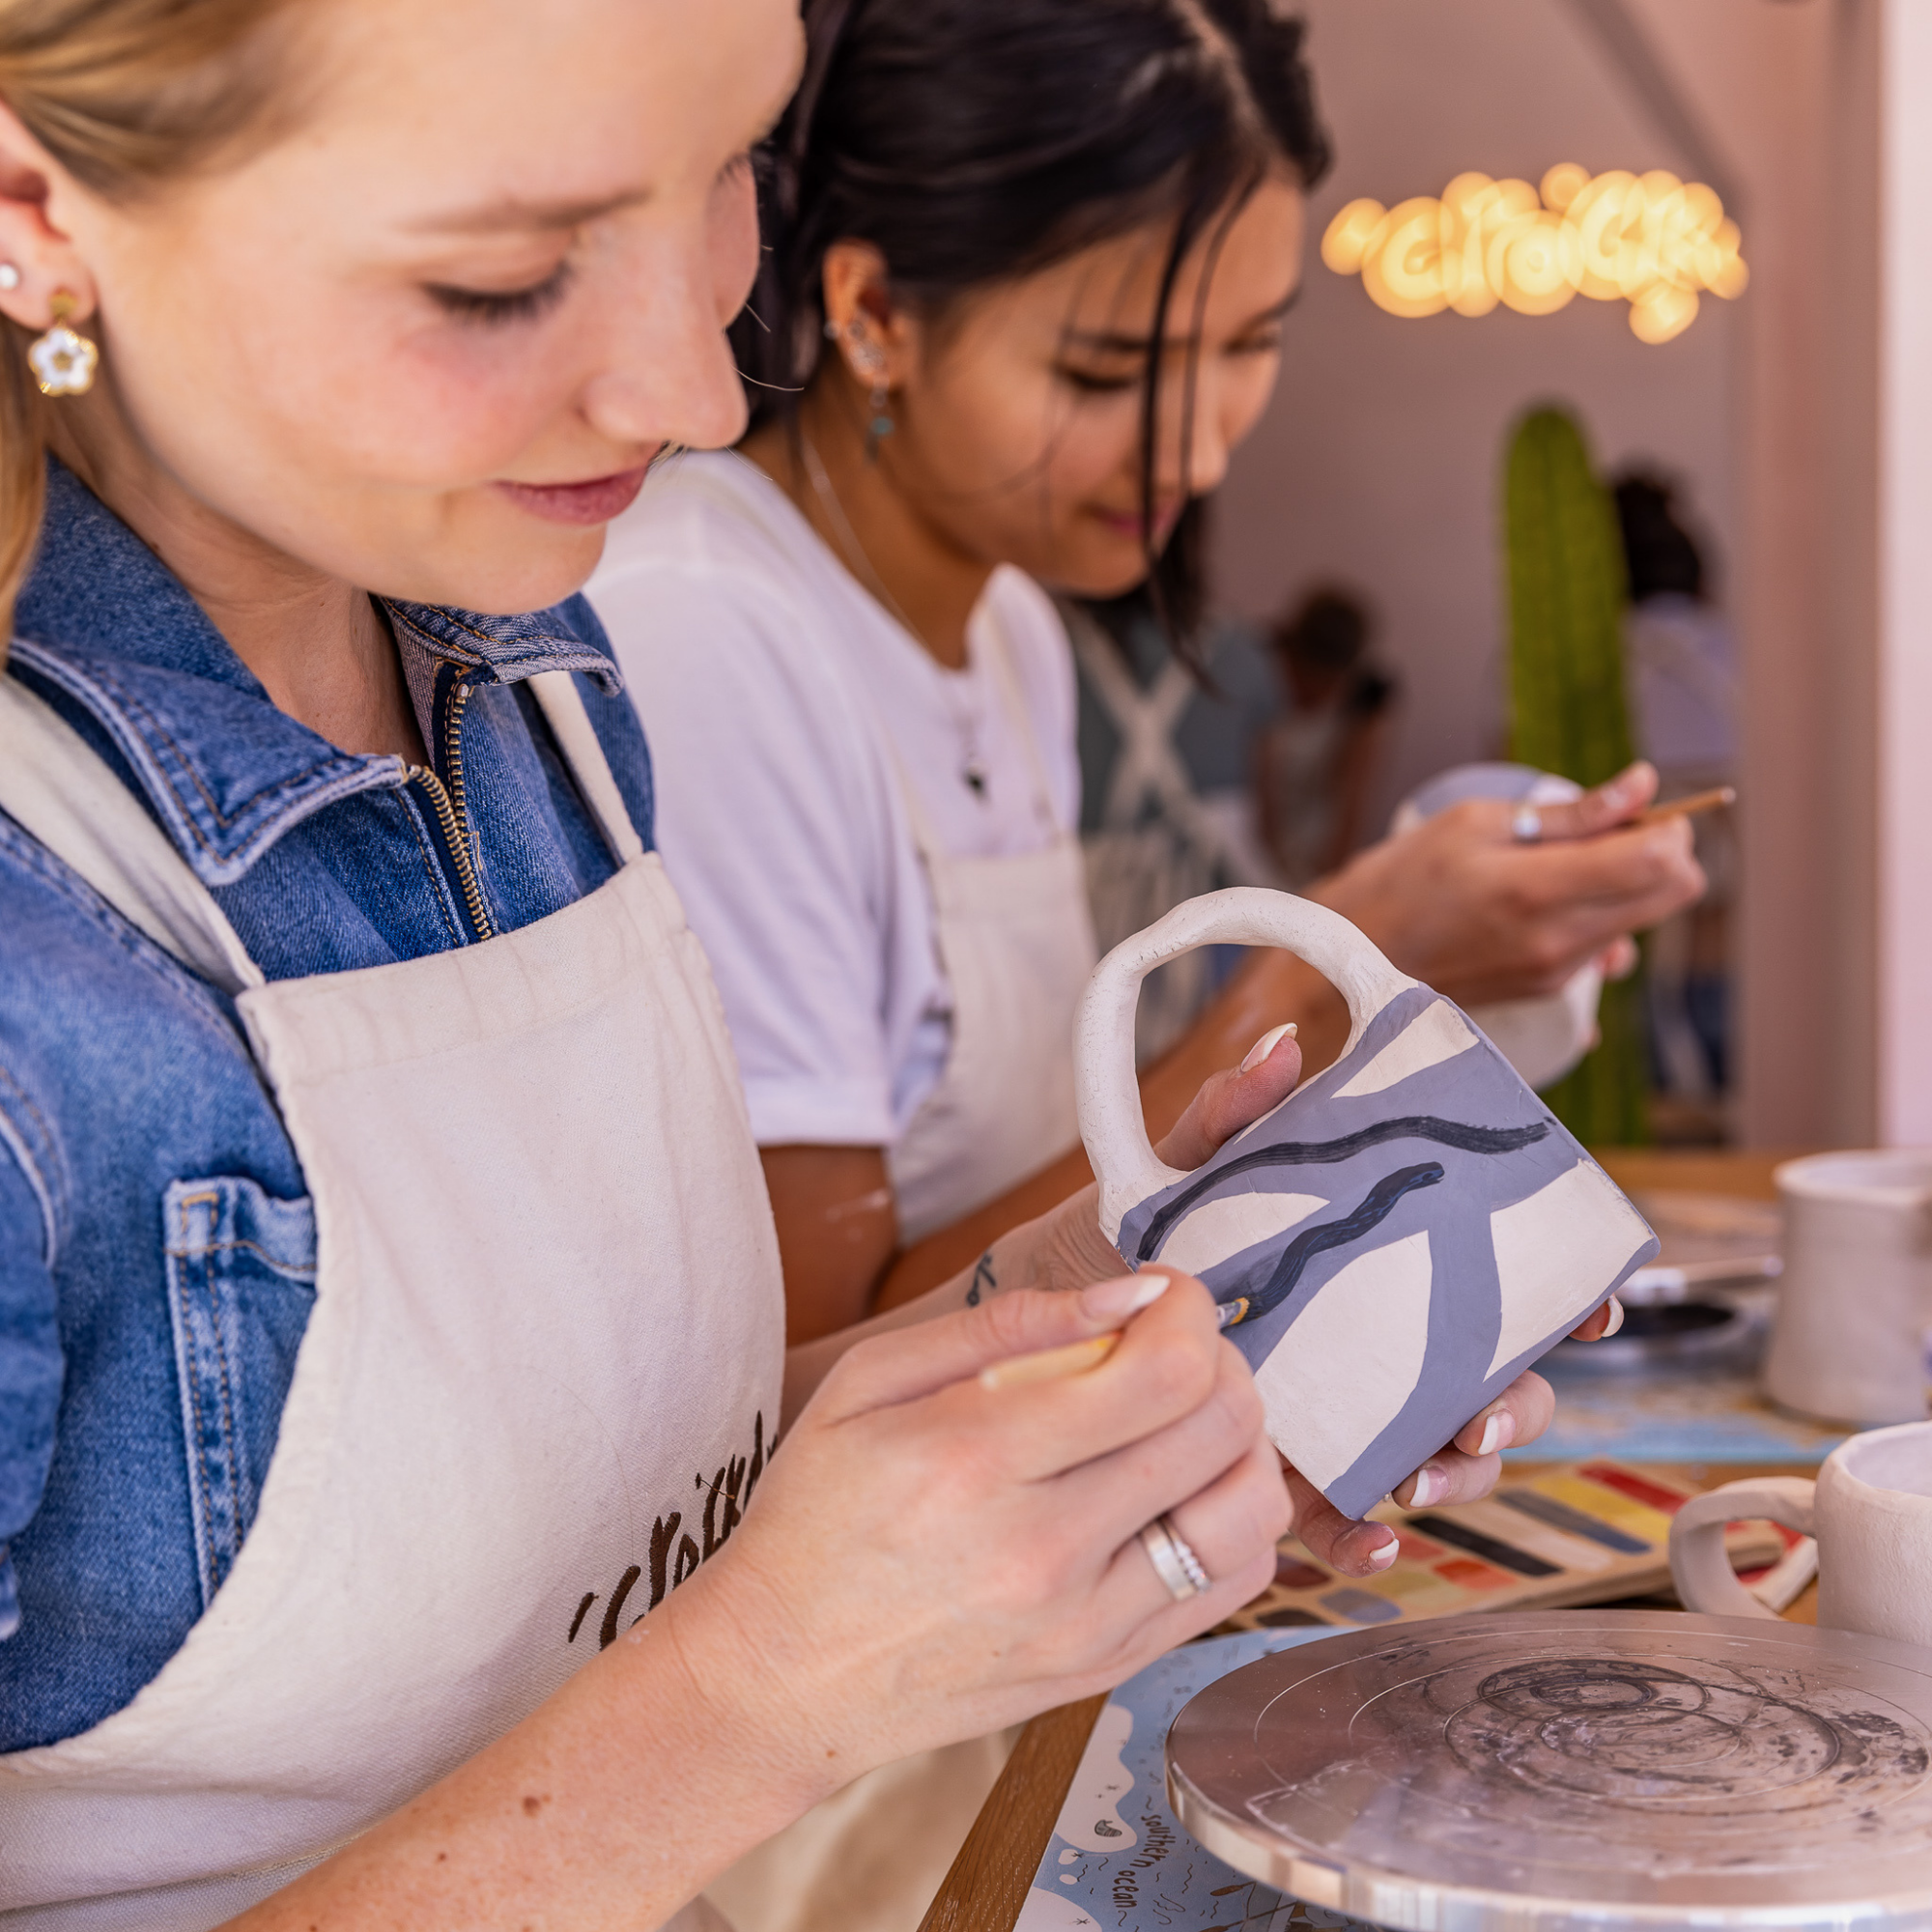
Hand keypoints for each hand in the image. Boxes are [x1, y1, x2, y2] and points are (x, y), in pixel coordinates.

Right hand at [685, 1270, 1287, 1786]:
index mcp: (978, 1458)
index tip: (1163, 1295)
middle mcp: (1046, 1550)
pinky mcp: (1109, 1667)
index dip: (1189, 1309)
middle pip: (1222, 1426)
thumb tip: (1126, 1293)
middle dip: (1218, 1355)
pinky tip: (1178, 1490)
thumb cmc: (816, 1517)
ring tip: (1180, 1419)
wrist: (783, 1676)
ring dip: (1239, 1439)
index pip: (1162, 1370)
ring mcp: (1087, 1622)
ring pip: (1251, 1509)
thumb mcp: (867, 1383)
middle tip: (1167, 1346)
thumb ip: (1003, 1323)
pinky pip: (1237, 1583)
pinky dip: (1234, 1518)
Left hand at [1020, 1024, 1609, 1580]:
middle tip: (1483, 1410)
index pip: (1494, 1278)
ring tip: (1421, 1473)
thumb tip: (1281, 1045)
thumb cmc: (1136, 1237)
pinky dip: (1371, 1545)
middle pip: (1493, 1381)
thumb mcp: (1181, 1170)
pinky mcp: (1294, 1483)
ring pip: (1442, 1459)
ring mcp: (1345, 1421)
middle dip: (1515, 1404)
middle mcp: (1378, 1347)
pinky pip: (1353, 1527)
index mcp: (1379, 1268)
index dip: (1564, 1296)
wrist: (1051, 1323)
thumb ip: (1231, 1114)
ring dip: (1455, 1476)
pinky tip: (1371, 1542)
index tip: (1596, 1306)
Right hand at [1309, 761, 1704, 1005]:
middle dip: (1661, 853)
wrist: (1350, 964)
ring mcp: (1557, 973)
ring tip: (1559, 864)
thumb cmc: (1399, 882)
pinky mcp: (1548, 991)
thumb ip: (1569, 814)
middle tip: (1608, 830)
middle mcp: (1559, 940)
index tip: (1635, 808)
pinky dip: (1599, 914)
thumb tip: (1642, 786)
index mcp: (1538, 889)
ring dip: (1627, 884)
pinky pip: (1607, 946)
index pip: (1662, 862)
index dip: (1669, 825)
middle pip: (1674, 894)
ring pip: (1643, 920)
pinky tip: (1545, 900)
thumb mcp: (1474, 824)